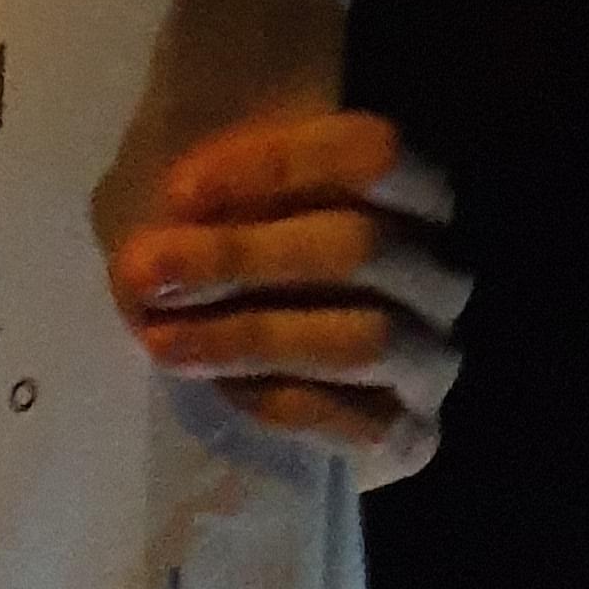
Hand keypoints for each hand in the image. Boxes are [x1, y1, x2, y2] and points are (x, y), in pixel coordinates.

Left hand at [107, 107, 467, 489]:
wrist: (245, 373)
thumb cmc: (224, 261)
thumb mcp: (210, 201)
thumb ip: (206, 183)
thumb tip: (175, 208)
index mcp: (414, 188)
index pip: (372, 155)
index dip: (277, 168)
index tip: (178, 192)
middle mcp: (441, 269)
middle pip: (361, 247)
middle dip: (242, 258)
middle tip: (147, 271)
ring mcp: (435, 355)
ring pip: (365, 339)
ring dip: (252, 337)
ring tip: (163, 338)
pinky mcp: (416, 433)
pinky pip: (359, 424)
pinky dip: (280, 403)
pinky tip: (216, 387)